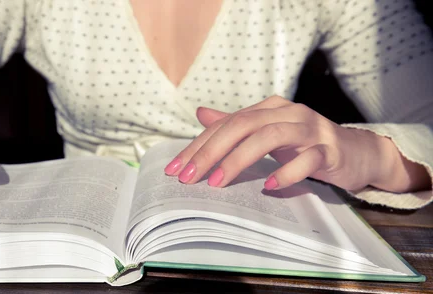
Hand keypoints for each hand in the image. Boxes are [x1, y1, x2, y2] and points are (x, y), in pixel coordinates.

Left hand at [164, 96, 405, 191]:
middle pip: (242, 126)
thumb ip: (235, 124)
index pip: (226, 124)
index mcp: (269, 109)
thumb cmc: (305, 145)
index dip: (198, 146)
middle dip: (211, 151)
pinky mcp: (331, 150)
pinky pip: (308, 159)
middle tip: (190, 177)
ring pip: (270, 136)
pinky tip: (268, 187)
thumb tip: (200, 114)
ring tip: (218, 182)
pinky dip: (286, 172)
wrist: (357, 153)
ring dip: (240, 159)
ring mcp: (311, 130)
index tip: (176, 169)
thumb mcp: (267, 132)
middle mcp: (288, 113)